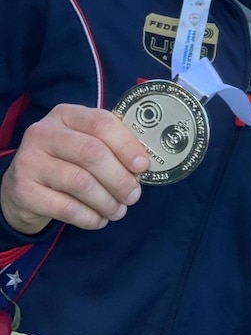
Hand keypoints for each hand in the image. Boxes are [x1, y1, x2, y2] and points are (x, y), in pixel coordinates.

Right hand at [1, 104, 149, 233]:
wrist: (21, 187)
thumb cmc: (66, 160)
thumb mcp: (86, 142)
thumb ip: (111, 145)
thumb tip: (143, 165)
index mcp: (66, 114)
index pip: (101, 123)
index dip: (127, 145)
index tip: (143, 165)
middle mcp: (44, 133)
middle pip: (92, 153)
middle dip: (120, 178)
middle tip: (134, 195)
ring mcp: (29, 161)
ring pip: (80, 182)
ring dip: (107, 201)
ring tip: (119, 211)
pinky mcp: (23, 191)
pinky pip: (65, 208)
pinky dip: (89, 217)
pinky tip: (99, 220)